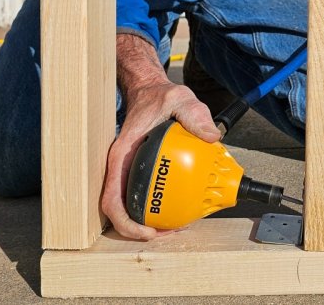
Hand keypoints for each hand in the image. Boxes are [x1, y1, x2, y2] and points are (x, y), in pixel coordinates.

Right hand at [101, 34, 221, 239]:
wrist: (148, 90)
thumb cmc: (160, 97)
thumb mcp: (180, 99)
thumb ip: (195, 115)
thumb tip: (211, 136)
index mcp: (122, 153)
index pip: (112, 195)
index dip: (125, 220)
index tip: (147, 231)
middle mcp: (119, 165)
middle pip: (117, 208)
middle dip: (137, 228)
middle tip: (167, 234)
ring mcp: (125, 169)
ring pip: (128, 204)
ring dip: (146, 220)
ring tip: (173, 228)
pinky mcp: (135, 170)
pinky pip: (140, 192)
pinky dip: (155, 204)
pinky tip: (177, 206)